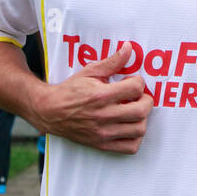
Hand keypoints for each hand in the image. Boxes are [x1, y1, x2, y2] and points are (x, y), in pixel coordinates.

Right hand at [33, 43, 151, 153]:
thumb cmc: (70, 90)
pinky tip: (130, 126)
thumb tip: (129, 48)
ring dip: (142, 119)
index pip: (135, 88)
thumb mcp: (89, 72)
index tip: (133, 81)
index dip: (139, 82)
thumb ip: (112, 62)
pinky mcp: (101, 144)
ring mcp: (103, 132)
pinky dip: (136, 137)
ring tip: (135, 111)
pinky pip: (130, 147)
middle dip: (146, 100)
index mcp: (100, 95)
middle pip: (141, 111)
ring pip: (139, 130)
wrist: (50, 111)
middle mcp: (103, 115)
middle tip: (140, 97)